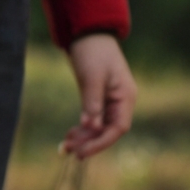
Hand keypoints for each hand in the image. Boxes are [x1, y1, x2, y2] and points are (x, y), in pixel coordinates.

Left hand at [63, 34, 136, 158]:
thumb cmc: (93, 53)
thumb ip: (92, 101)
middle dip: (89, 143)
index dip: (101, 143)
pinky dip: (81, 130)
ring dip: (83, 139)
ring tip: (64, 145)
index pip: (118, 128)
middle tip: (67, 150)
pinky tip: (69, 135)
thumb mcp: (92, 77)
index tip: (82, 153)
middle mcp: (120, 102)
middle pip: (108, 132)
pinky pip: (92, 122)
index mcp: (125, 97)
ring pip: (99, 129)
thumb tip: (90, 125)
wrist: (88, 36)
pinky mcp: (98, 101)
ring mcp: (110, 102)